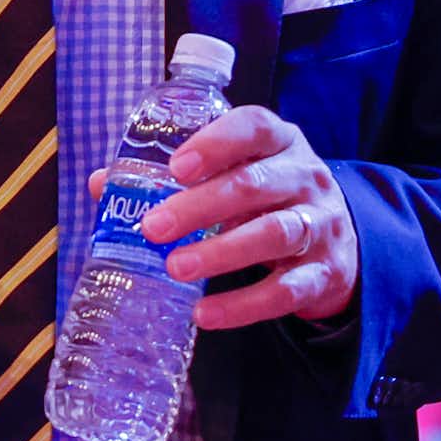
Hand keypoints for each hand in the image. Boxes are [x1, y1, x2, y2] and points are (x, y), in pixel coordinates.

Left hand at [83, 106, 357, 330]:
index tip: (175, 167)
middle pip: (254, 185)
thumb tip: (102, 184)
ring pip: (275, 234)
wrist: (338, 241)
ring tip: (175, 267)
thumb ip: (175, 176)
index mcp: (278, 143)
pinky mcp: (325, 273)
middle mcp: (305, 178)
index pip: (255, 128)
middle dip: (199, 206)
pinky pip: (286, 290)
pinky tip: (205, 313)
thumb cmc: (264, 197)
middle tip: (152, 227)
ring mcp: (321, 225)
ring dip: (221, 252)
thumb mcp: (232, 175)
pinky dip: (244, 305)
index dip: (216, 144)